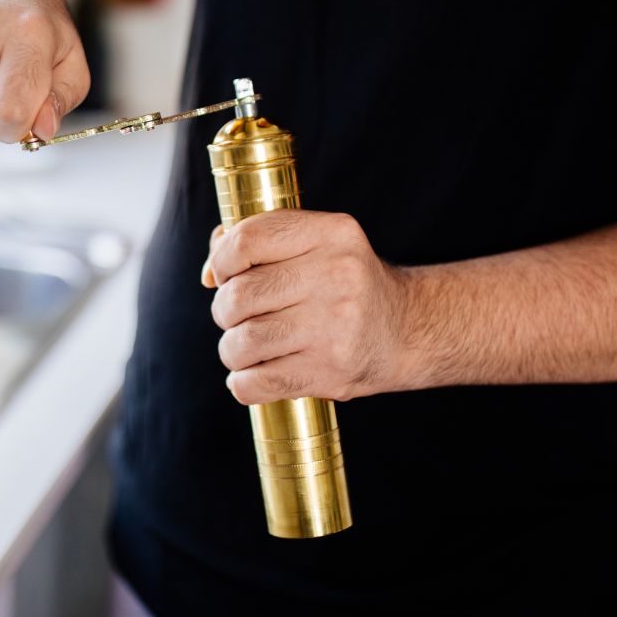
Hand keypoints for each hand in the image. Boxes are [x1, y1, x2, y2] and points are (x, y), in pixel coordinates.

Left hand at [204, 210, 412, 403]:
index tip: (227, 275)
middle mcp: (337, 275)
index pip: (247, 240)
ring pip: (243, 343)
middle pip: (239, 296)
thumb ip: (258, 241)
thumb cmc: (343, 283)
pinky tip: (254, 374)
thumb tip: (209, 274)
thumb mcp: (317, 242)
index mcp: (332, 233)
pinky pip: (256, 383)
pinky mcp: (331, 371)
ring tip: (245, 348)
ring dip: (232, 350)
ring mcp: (336, 327)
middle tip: (238, 317)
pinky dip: (243, 383)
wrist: (406, 330)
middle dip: (224, 311)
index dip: (223, 261)